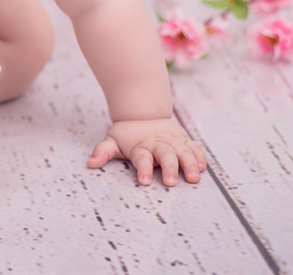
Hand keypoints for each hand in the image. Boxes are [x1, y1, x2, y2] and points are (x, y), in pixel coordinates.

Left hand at [88, 118, 206, 185]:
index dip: (142, 169)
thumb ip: (103, 152)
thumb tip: (90, 163)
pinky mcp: (183, 140)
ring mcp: (172, 141)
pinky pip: (193, 148)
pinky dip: (199, 156)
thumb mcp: (112, 141)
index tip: (143, 181)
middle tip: (170, 182)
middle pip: (165, 156)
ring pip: (183, 152)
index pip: (141, 159)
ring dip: (189, 164)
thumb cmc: (127, 134)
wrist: (143, 111)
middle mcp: (158, 143)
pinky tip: (202, 167)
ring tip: (193, 178)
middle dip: (169, 169)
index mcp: (140, 146)